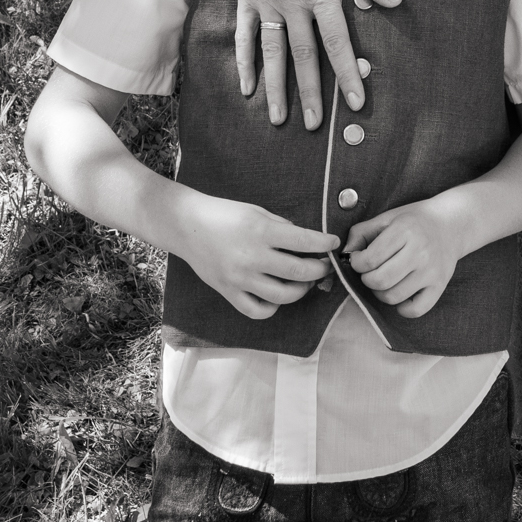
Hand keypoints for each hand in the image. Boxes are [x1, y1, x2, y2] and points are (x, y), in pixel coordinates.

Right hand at [172, 192, 337, 319]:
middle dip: (318, 269)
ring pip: (281, 296)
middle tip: (325, 265)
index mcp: (261, 231)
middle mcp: (252, 257)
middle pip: (297, 271)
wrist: (187, 226)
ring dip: (301, 290)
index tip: (334, 244)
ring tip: (305, 282)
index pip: (303, 240)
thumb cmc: (224, 214)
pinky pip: (256, 310)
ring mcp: (240, 278)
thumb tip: (304, 240)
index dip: (324, 244)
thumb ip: (281, 226)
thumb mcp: (257, 211)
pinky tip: (278, 297)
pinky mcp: (228, 292)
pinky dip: (273, 307)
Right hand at [233, 0, 400, 130]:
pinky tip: (248, 87)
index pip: (336, 42)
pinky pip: (244, 35)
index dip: (348, 73)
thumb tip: (396, 1)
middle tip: (313, 126)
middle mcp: (291, 3)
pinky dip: (245, 62)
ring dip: (277, 87)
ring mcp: (265, 2)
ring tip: (280, 119)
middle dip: (311, 93)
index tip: (356, 101)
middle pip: (304, 57)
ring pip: (272, 54)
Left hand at [345, 198, 466, 317]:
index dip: (356, 264)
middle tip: (370, 271)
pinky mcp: (439, 286)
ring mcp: (431, 271)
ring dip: (380, 293)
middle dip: (367, 279)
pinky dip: (402, 308)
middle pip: (379, 281)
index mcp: (405, 230)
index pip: (369, 260)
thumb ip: (361, 233)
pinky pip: (415, 310)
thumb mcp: (388, 218)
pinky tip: (400, 293)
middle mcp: (420, 251)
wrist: (452, 223)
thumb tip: (344, 254)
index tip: (359, 260)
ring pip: (393, 297)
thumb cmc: (414, 221)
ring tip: (384, 280)